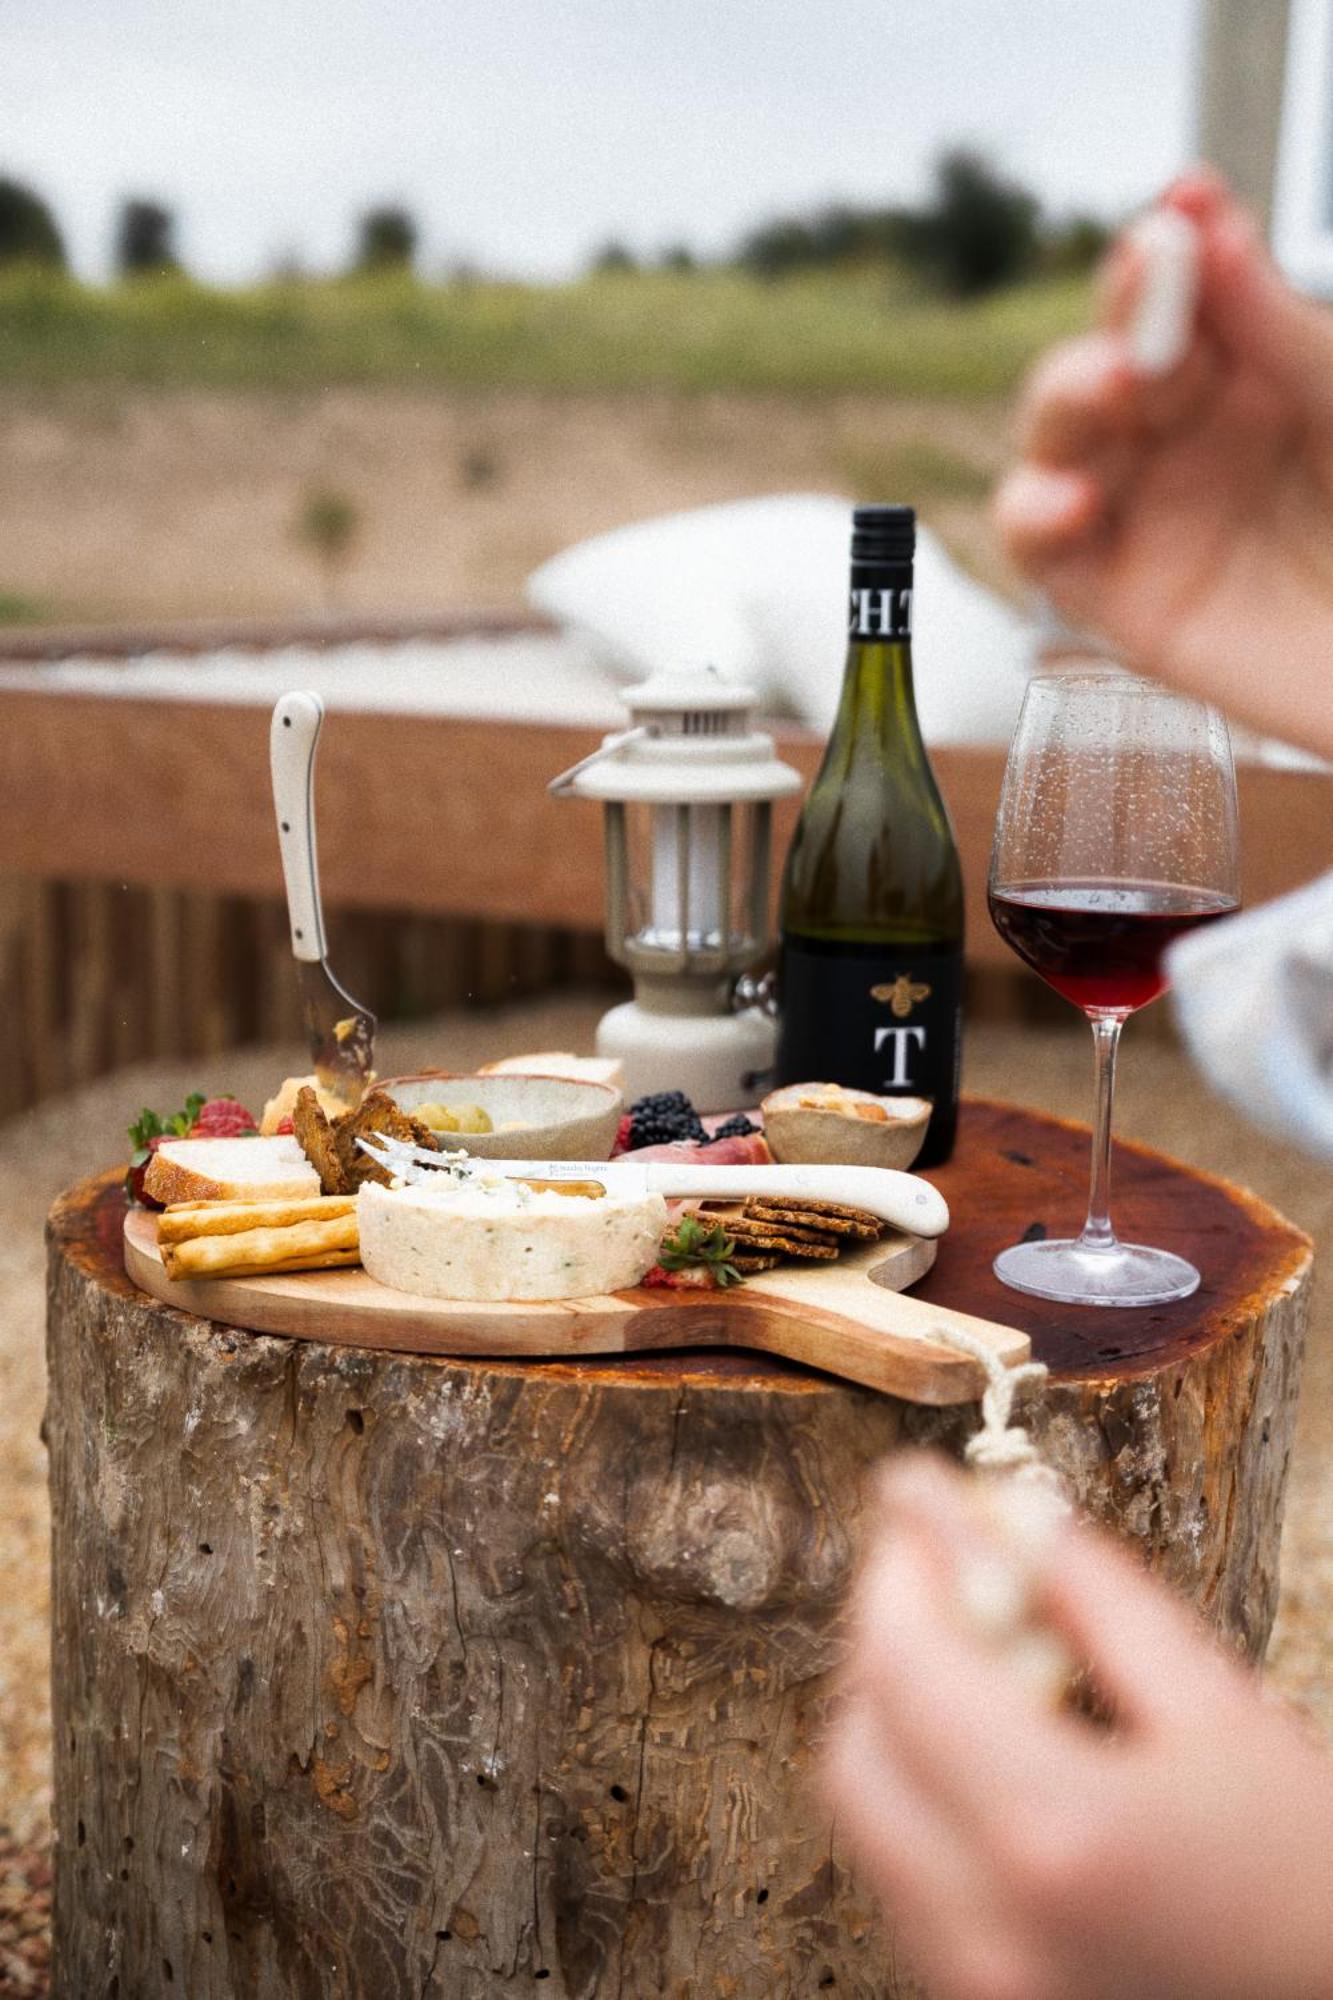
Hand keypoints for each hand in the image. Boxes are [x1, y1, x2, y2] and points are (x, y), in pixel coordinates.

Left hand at [823, 1455, 1332, 1999]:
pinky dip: (923, 1804)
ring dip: (899, 1724)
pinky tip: (996, 1762)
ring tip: (983, 1669)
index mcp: (1054, 1835)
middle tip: (947, 1580)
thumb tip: (1000, 1513)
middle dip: (887, 1644)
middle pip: (855, 1748)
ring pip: (868, 1822)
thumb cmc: (1314, 1882)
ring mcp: (977, 1987)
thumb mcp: (1220, 1711)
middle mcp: (990, 1928)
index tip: (914, 1501)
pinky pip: (905, 1882)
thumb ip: (1096, 1600)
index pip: (904, 1665)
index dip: (900, 1566)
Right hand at [995, 170, 1332, 759]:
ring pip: (1057, 436)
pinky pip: (1040, 549)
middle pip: (1111, 354)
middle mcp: (1188, 439)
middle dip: (1120, 319)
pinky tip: (1073, 499)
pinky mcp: (1117, 600)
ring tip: (1114, 388)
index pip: (1186, 295)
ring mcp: (1146, 515)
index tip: (1183, 205)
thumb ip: (1280, 334)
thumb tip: (1204, 228)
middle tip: (1152, 291)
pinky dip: (1035, 515)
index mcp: (1253, 379)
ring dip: (1067, 399)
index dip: (1172, 245)